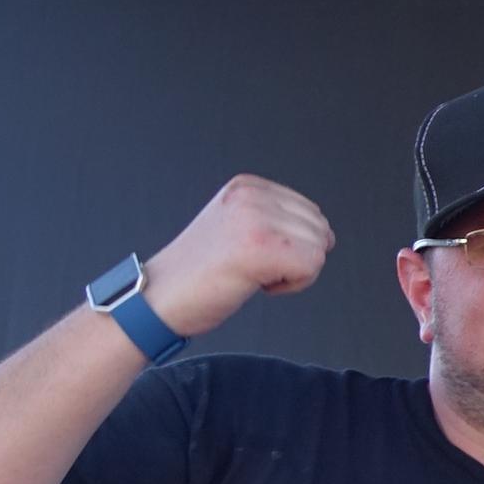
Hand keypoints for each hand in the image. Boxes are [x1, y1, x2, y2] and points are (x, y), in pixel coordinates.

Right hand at [137, 174, 332, 336]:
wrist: (158, 297)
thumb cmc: (198, 271)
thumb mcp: (236, 226)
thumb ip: (274, 218)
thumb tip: (325, 232)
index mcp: (248, 186)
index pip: (310, 213)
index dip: (291, 243)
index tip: (251, 252)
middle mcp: (253, 196)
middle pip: (319, 230)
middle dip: (296, 256)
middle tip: (252, 265)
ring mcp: (257, 219)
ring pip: (318, 249)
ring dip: (293, 272)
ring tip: (251, 272)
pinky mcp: (263, 246)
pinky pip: (313, 267)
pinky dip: (293, 285)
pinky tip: (257, 283)